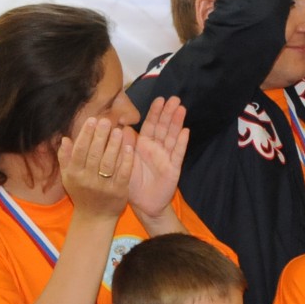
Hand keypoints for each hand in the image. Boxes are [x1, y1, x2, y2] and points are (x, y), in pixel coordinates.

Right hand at [58, 118, 134, 221]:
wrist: (95, 217)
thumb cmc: (81, 192)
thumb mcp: (68, 177)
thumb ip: (65, 158)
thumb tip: (64, 138)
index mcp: (74, 174)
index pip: (79, 150)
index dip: (86, 134)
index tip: (92, 120)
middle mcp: (87, 180)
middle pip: (94, 154)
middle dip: (100, 136)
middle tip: (106, 120)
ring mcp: (103, 186)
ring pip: (109, 162)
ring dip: (113, 145)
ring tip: (118, 130)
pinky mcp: (118, 191)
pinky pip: (123, 173)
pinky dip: (126, 160)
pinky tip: (129, 147)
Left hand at [126, 96, 187, 226]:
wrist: (143, 205)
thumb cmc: (132, 183)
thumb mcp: (124, 162)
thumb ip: (124, 145)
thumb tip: (119, 126)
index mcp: (144, 146)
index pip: (150, 125)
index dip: (155, 113)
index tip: (159, 99)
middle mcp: (156, 149)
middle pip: (164, 128)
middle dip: (169, 113)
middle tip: (174, 98)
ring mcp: (167, 157)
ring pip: (172, 137)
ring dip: (177, 123)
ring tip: (181, 109)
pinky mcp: (174, 168)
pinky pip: (177, 154)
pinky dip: (181, 142)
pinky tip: (185, 131)